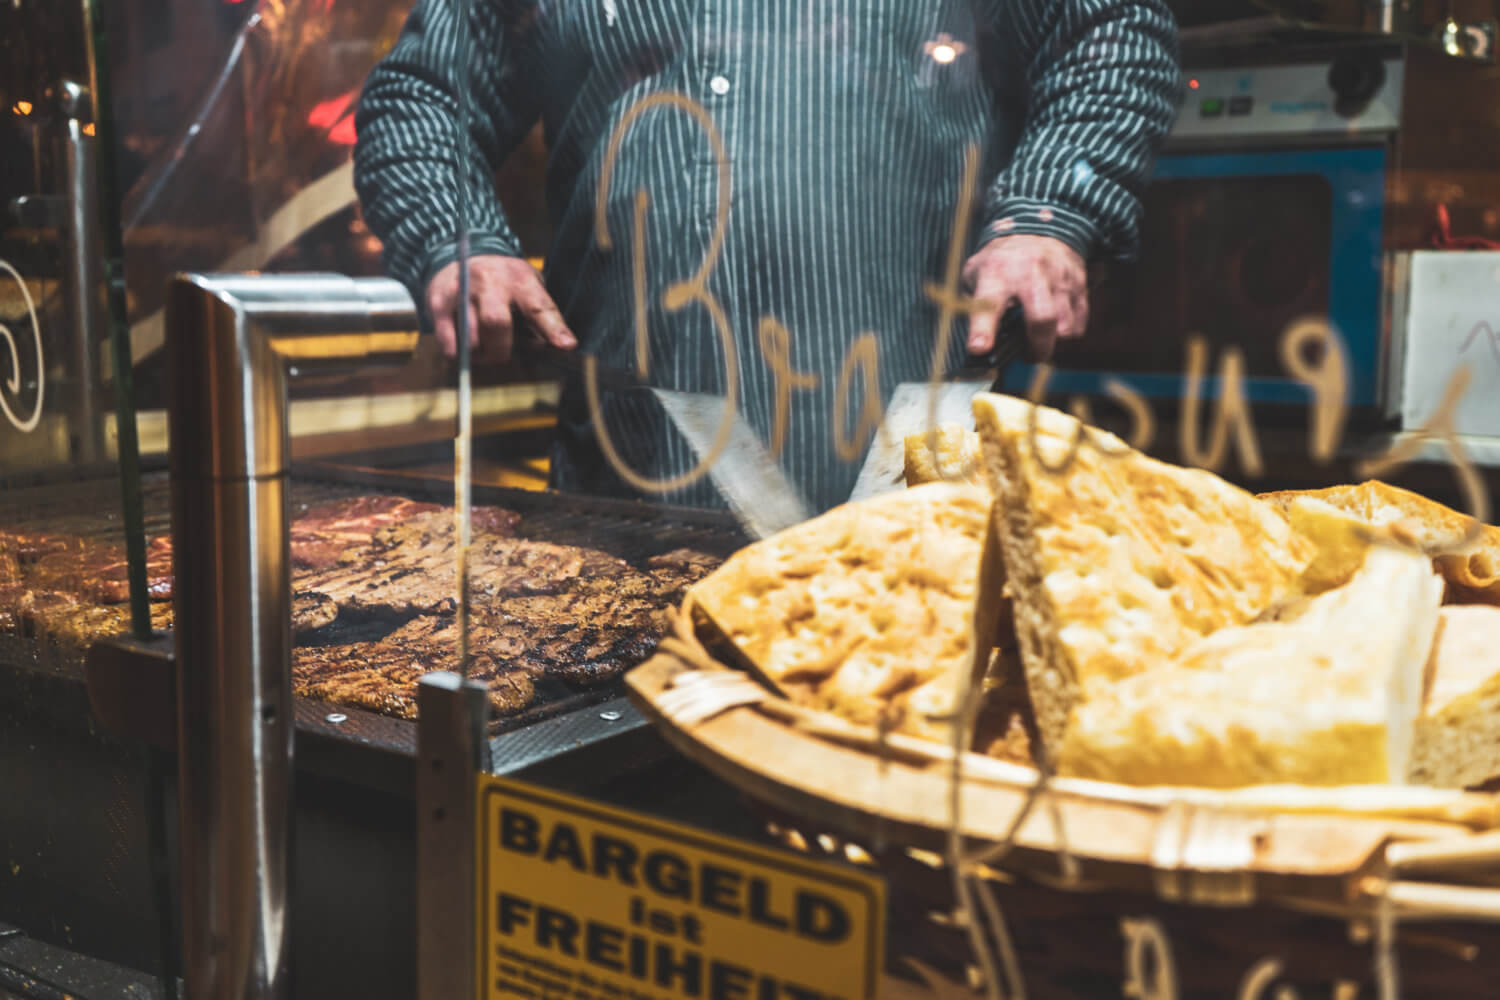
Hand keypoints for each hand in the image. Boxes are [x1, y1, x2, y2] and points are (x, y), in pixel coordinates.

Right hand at [425, 255, 575, 362]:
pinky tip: (463, 347)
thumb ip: (538, 314)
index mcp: (519, 278)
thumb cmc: (501, 279)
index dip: (553, 328)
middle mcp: (490, 281)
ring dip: (479, 354)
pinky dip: (458, 353)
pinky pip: (448, 342)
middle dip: (500, 349)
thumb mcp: (526, 285)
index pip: (539, 306)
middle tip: (500, 355)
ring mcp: (461, 290)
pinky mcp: (439, 302)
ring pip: (470, 338)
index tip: (566, 344)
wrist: (459, 254)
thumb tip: (547, 347)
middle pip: (496, 323)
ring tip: (481, 349)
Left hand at [961, 235, 1087, 361]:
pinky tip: (1054, 327)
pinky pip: (1079, 322)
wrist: (1037, 227)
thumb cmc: (1001, 260)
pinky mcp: (1078, 283)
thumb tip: (975, 345)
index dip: (983, 329)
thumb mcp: (975, 273)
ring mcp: (1058, 277)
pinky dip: (1067, 333)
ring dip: (1054, 343)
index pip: (988, 304)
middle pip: (1043, 318)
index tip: (979, 348)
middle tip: (1029, 356)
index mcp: (997, 273)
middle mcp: (1030, 273)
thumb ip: (973, 306)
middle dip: (1038, 347)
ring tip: (1040, 340)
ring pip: (1065, 325)